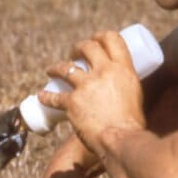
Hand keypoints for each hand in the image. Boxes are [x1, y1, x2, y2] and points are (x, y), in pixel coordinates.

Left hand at [41, 31, 146, 154]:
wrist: (121, 140)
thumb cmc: (132, 124)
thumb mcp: (135, 95)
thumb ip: (126, 86)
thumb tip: (120, 87)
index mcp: (123, 68)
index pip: (112, 38)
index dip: (101, 36)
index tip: (95, 40)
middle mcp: (104, 71)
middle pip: (88, 47)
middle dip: (78, 48)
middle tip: (74, 54)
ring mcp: (86, 86)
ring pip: (65, 68)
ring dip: (56, 67)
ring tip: (51, 70)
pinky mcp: (72, 102)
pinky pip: (54, 96)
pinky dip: (46, 97)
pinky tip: (41, 96)